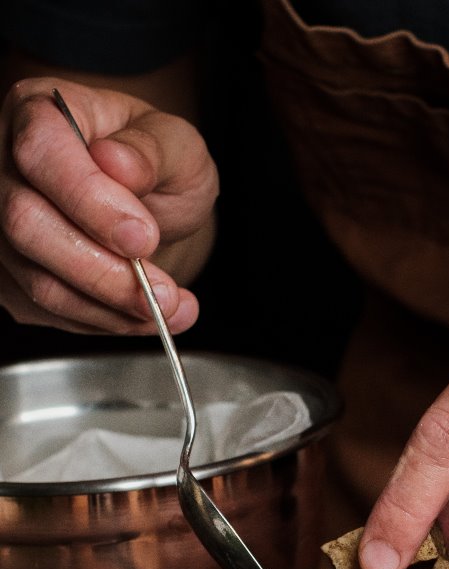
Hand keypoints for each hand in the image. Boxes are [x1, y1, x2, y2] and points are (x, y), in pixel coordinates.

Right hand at [0, 77, 217, 333]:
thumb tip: (118, 164)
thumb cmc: (156, 166)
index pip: (40, 152)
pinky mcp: (12, 276)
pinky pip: (48, 313)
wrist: (151, 208)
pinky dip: (104, 322)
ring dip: (111, 307)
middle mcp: (4, 165)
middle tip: (163, 291)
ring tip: (170, 308)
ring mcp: (0, 225)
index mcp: (38, 112)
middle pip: (25, 224)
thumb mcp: (177, 144)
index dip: (89, 200)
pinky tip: (142, 314)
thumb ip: (153, 151)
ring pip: (36, 280)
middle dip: (103, 270)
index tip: (144, 235)